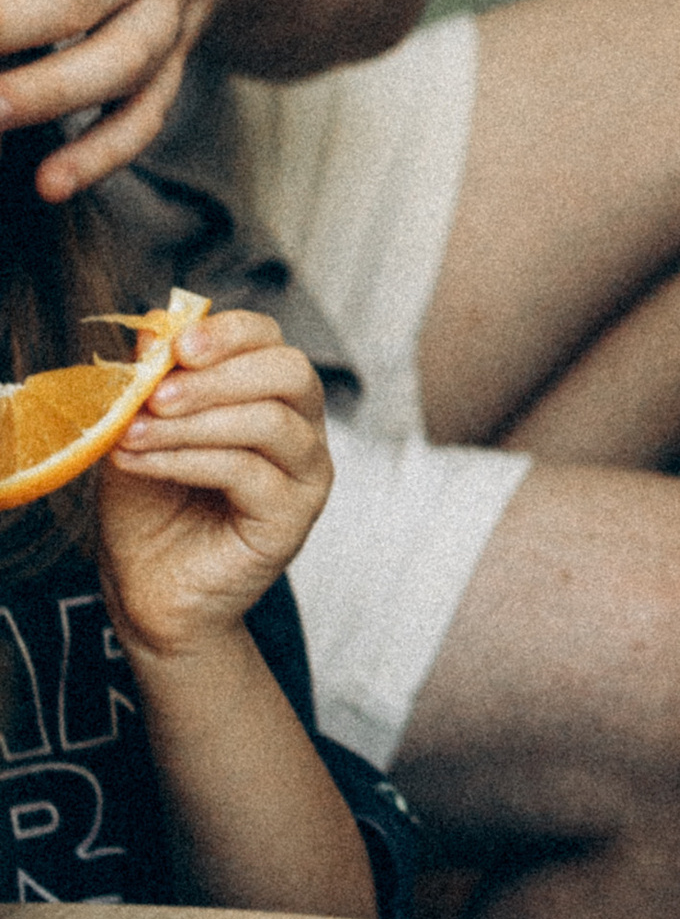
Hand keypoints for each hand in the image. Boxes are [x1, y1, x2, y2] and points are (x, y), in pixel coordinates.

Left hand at [98, 311, 332, 661]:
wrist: (145, 590)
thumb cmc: (147, 510)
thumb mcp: (139, 431)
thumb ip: (150, 384)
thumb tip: (152, 329)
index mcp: (268, 395)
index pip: (270, 340)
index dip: (228, 333)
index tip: (174, 346)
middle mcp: (301, 428)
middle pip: (290, 372)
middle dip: (218, 374)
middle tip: (157, 394)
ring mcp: (306, 474)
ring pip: (270, 421)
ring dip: (194, 422)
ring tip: (135, 433)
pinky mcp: (294, 517)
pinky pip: (249, 472)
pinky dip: (189, 460)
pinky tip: (144, 463)